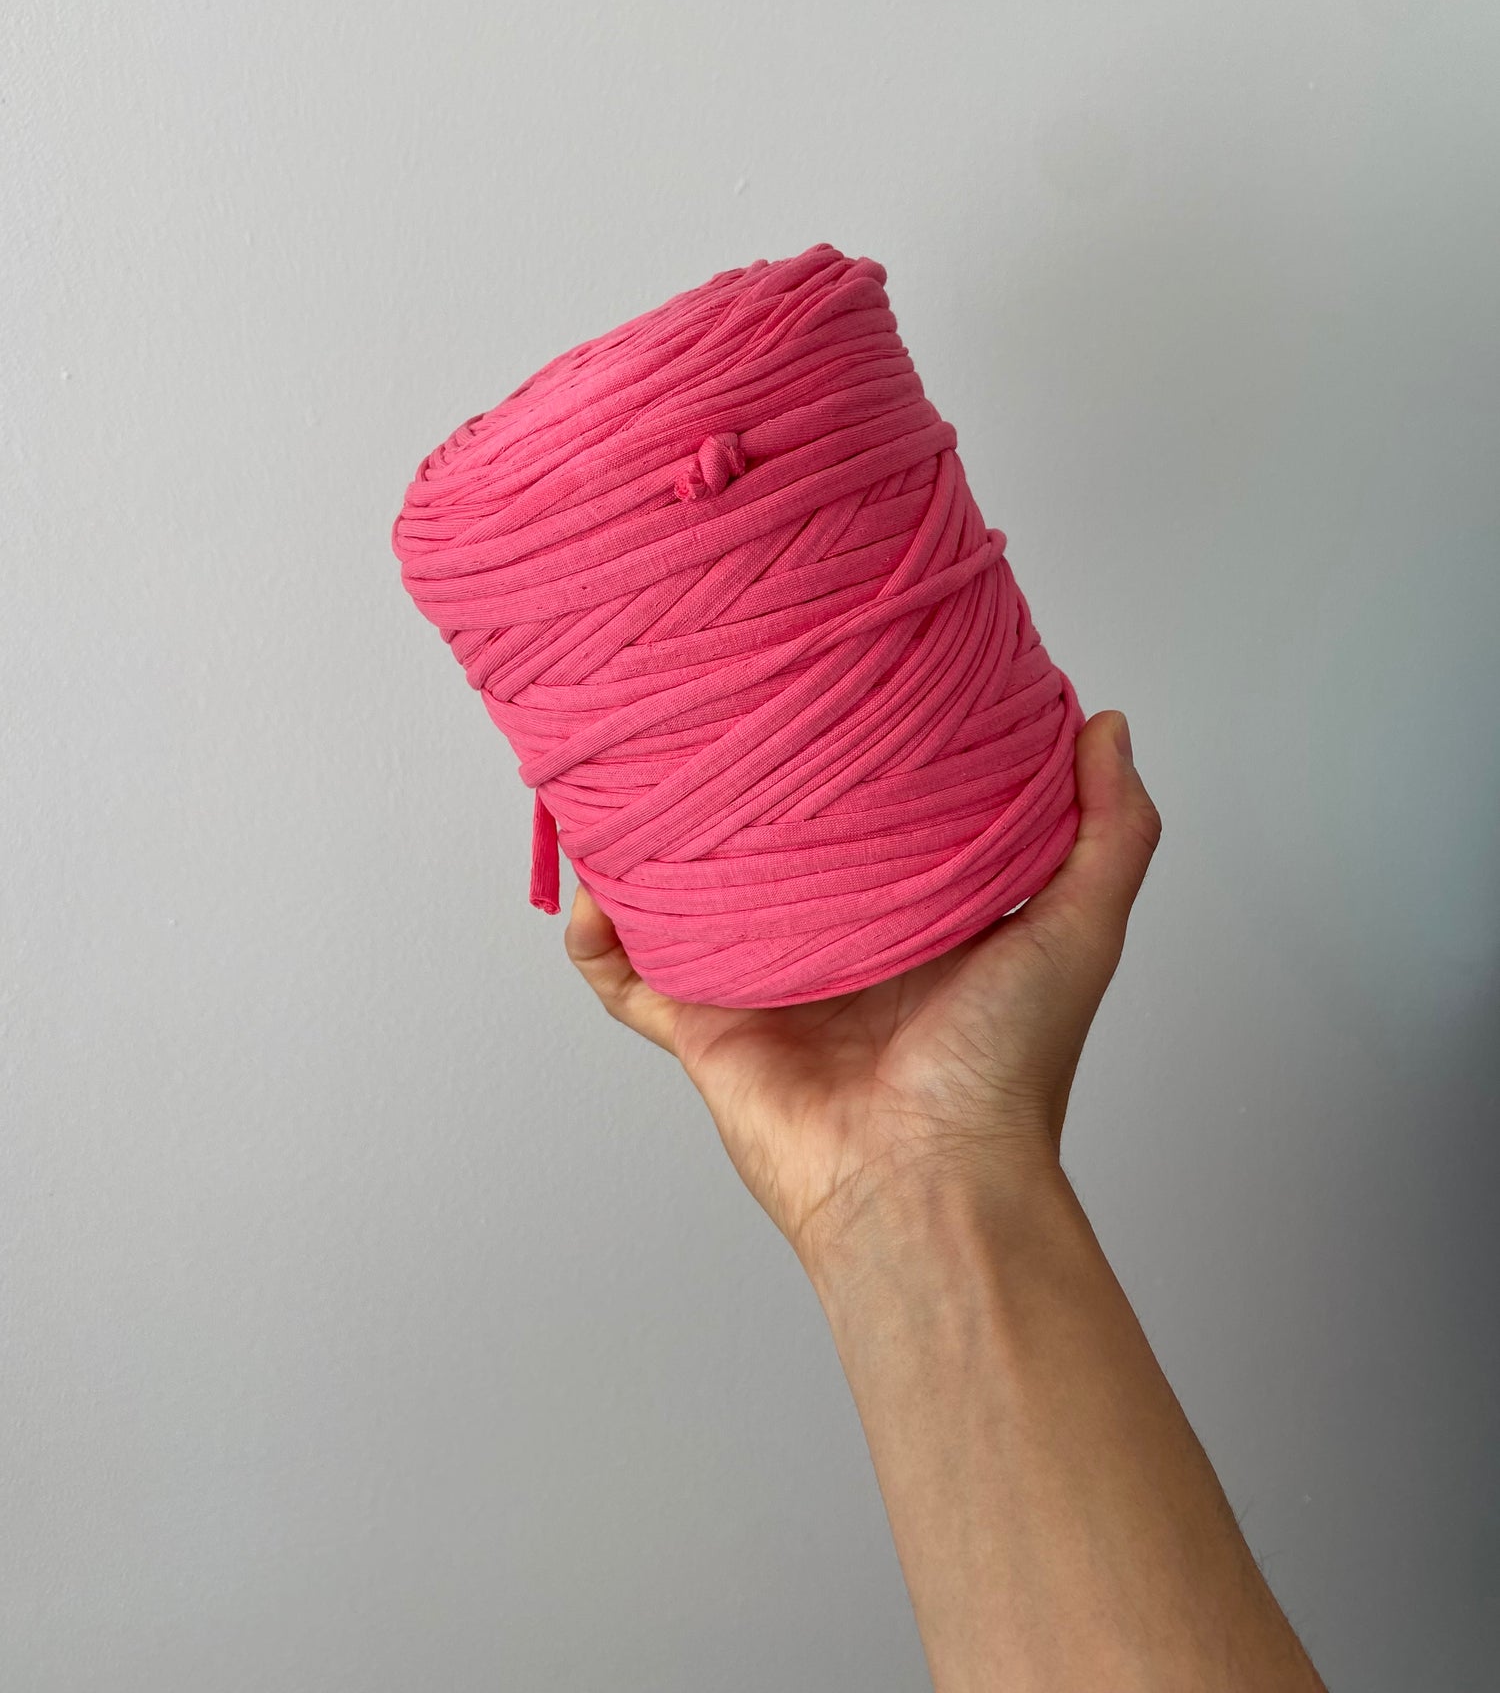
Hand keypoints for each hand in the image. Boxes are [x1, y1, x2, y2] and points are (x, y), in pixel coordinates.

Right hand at [564, 710, 1160, 1273]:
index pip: (870, 820)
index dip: (851, 760)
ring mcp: (761, 987)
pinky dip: (597, 936)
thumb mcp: (1079, 929)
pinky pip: (627, 977)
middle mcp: (830, 946)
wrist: (930, 1181)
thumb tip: (1106, 723)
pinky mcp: (703, 1029)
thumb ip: (1113, 831)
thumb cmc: (1007, 1068)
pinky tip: (590, 887)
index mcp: (909, 918)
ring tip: (628, 782)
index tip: (830, 690)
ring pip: (685, 900)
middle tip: (711, 715)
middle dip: (738, 792)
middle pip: (766, 852)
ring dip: (651, 850)